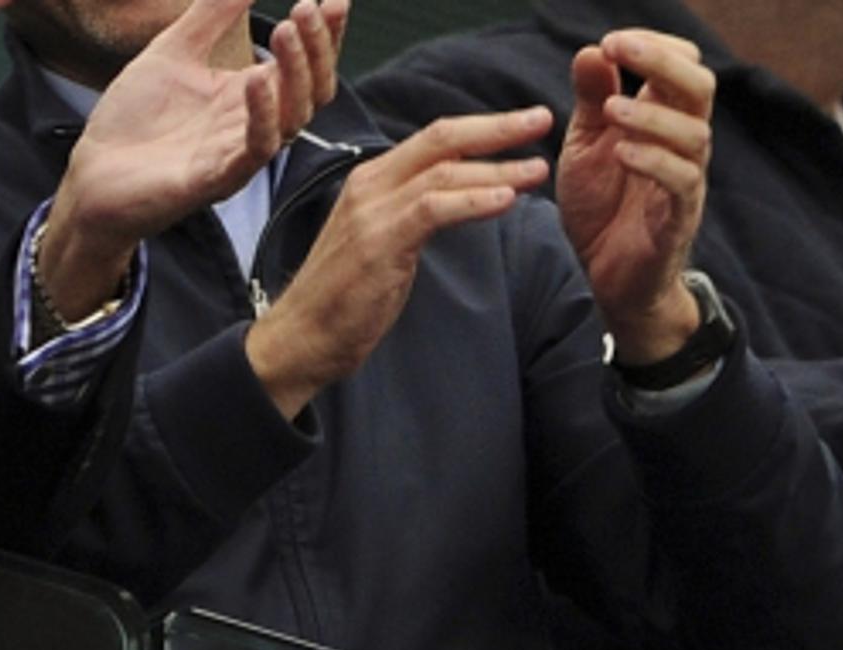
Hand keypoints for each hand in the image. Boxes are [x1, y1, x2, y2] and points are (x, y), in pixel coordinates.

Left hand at [40, 0, 348, 319]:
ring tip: (285, 30)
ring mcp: (237, 155)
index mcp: (249, 97)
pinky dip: (261, 116)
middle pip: (311, 92)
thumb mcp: (174, 50)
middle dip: (316, 50)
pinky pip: (253, 151)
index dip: (325, 36)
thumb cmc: (135, 120)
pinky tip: (255, 80)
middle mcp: (253, 126)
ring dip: (295, 75)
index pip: (305, 67)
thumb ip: (210, 14)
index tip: (334, 0)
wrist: (94, 174)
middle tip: (306, 8)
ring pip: (292, 120)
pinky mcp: (215, 179)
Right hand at [246, 109, 552, 419]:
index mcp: (372, 179)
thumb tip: (460, 201)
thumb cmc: (345, 297)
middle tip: (541, 119)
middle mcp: (370, 184)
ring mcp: (371, 211)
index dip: (483, 127)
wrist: (302, 337)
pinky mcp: (378, 242)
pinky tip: (506, 199)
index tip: (524, 124)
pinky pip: (433, 209)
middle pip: (442, 139)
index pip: (435, 138)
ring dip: (497, 168)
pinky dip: (473, 201)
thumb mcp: (384, 241)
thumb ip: (415, 214)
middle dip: (497, 128)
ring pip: (443, 171)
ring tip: (537, 168)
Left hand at [556, 30, 715, 363]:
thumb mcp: (585, 146)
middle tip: (620, 49)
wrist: (607, 277)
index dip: (652, 46)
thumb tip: (592, 50)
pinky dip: (653, 162)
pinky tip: (622, 153)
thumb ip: (591, 101)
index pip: (680, 65)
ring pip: (694, 134)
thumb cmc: (601, 207)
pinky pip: (681, 183)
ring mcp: (685, 181)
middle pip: (699, 87)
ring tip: (612, 110)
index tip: (611, 42)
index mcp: (662, 119)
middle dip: (663, 60)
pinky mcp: (678, 218)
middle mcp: (683, 144)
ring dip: (652, 115)